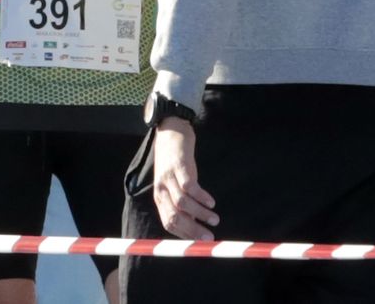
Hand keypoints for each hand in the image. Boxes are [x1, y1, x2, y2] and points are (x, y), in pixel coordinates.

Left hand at [152, 119, 217, 240]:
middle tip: (209, 237)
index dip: (185, 234)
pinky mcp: (179, 166)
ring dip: (201, 214)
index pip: (168, 223)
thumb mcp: (173, 185)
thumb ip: (180, 203)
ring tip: (215, 219)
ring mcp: (169, 177)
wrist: (170, 132)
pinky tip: (211, 202)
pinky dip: (201, 197)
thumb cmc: (174, 163)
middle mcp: (161, 189)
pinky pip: (189, 186)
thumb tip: (196, 226)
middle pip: (174, 216)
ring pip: (183, 203)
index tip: (200, 242)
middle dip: (193, 230)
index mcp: (160, 197)